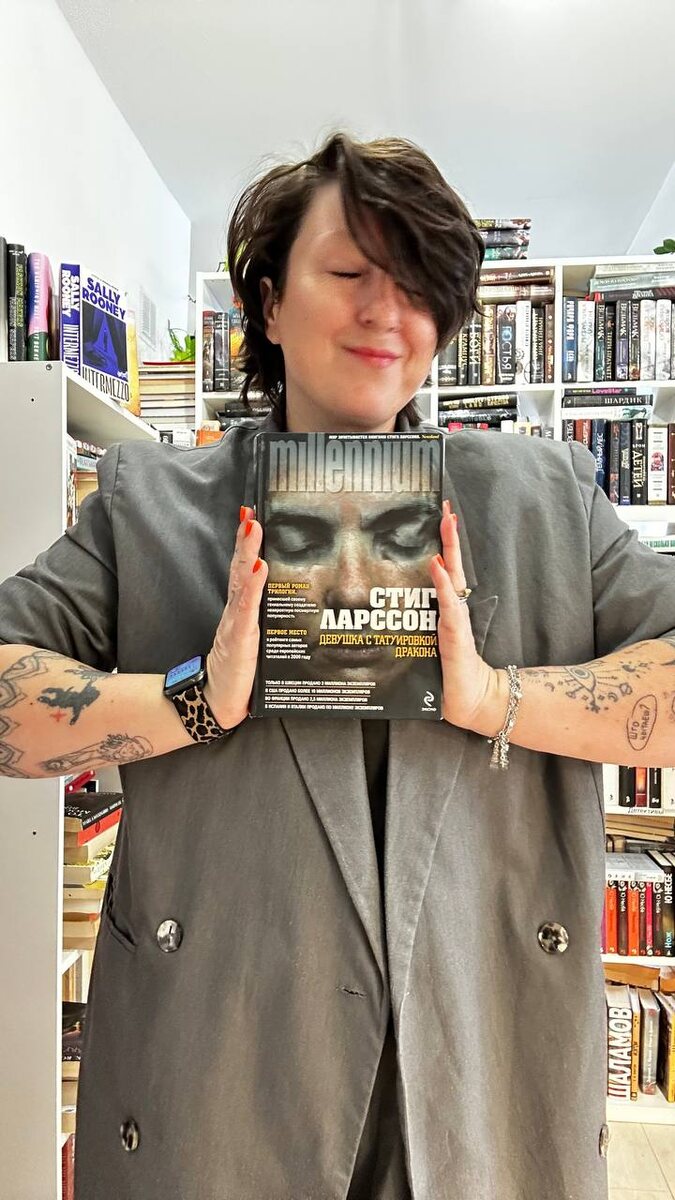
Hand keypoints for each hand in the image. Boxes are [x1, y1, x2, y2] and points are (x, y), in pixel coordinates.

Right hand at [204, 506, 267, 728]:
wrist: (220, 702)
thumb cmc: (241, 672)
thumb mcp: (259, 641)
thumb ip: (268, 620)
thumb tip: (287, 601)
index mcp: (243, 610)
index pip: (246, 569)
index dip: (248, 543)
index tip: (253, 514)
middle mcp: (237, 611)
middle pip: (241, 568)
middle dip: (246, 538)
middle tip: (251, 511)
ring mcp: (236, 622)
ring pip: (242, 581)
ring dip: (248, 553)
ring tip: (253, 527)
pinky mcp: (239, 639)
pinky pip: (245, 609)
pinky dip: (252, 587)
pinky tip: (259, 568)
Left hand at [429, 500, 505, 734]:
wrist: (468, 700)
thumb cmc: (443, 673)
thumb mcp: (422, 640)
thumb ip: (412, 621)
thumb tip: (386, 605)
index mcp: (446, 607)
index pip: (444, 567)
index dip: (442, 542)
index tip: (440, 514)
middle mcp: (454, 607)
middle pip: (452, 563)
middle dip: (449, 534)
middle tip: (446, 506)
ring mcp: (456, 618)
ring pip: (452, 576)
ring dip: (448, 549)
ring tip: (446, 521)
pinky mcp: (455, 633)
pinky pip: (448, 604)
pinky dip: (442, 584)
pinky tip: (436, 564)